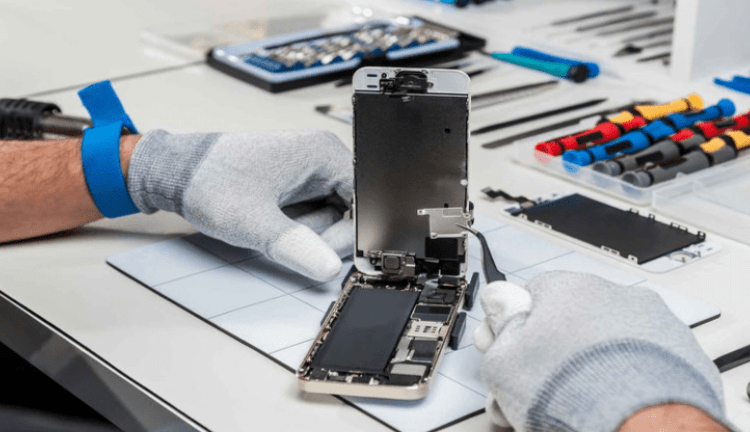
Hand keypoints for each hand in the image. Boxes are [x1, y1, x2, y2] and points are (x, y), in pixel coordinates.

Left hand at [126, 129, 352, 280]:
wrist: (178, 172)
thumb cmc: (210, 181)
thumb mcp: (252, 221)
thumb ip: (294, 246)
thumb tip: (329, 268)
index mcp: (323, 153)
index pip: (363, 203)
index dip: (348, 235)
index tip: (321, 253)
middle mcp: (322, 157)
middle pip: (350, 213)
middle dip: (322, 236)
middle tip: (287, 238)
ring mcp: (310, 171)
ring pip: (331, 219)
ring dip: (307, 233)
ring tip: (271, 223)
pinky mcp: (298, 184)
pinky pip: (314, 216)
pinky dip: (297, 229)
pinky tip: (273, 222)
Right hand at [473, 271, 727, 431]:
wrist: (643, 428)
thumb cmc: (574, 397)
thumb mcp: (504, 362)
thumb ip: (499, 326)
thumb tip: (499, 305)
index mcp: (567, 288)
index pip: (528, 298)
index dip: (515, 331)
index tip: (513, 356)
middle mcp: (612, 296)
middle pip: (567, 322)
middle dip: (551, 354)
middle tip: (540, 389)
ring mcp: (651, 324)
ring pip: (604, 343)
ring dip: (587, 368)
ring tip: (576, 406)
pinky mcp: (680, 356)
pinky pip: (640, 363)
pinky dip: (625, 382)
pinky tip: (609, 408)